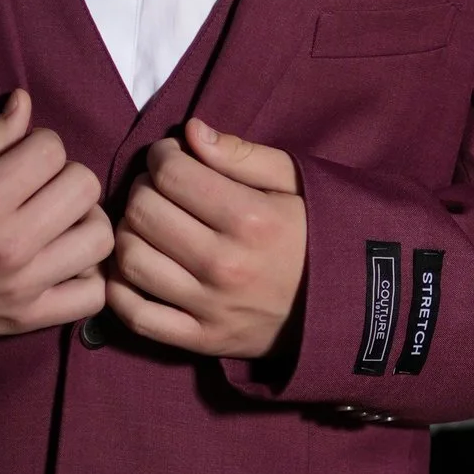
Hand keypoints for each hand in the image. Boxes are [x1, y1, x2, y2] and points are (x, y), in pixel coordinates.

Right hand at [0, 90, 111, 343]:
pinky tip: (61, 259)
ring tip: (53, 220)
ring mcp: (21, 289)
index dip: (36, 144)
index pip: (52, 149)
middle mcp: (9, 247)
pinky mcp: (24, 321)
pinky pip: (92, 297)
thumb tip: (27, 103)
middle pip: (84, 187)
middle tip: (36, 186)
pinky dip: (87, 275)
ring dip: (82, 221)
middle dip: (63, 176)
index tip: (16, 157)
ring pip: (99, 238)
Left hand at [107, 116, 306, 361]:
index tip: (173, 157)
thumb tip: (190, 132)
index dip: (163, 156)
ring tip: (150, 225)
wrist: (353, 308)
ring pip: (131, 259)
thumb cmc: (318, 235)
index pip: (171, 174)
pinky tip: (136, 267)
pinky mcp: (202, 340)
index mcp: (251, 219)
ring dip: (129, 233)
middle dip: (143, 188)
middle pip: (143, 212)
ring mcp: (211, 307)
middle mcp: (226, 265)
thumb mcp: (296, 183)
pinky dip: (120, 289)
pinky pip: (136, 316)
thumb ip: (242, 154)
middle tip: (161, 188)